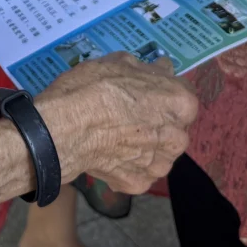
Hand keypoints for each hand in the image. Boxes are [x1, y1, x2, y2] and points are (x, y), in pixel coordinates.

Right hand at [36, 52, 197, 192]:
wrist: (64, 127)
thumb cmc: (93, 88)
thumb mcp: (120, 62)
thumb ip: (147, 69)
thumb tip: (162, 68)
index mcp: (181, 102)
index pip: (181, 94)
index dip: (161, 92)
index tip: (143, 92)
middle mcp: (178, 136)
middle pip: (173, 127)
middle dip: (156, 122)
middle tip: (128, 115)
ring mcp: (160, 164)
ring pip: (158, 153)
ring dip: (144, 147)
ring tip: (117, 137)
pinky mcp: (140, 184)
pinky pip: (138, 172)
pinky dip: (126, 166)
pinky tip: (108, 154)